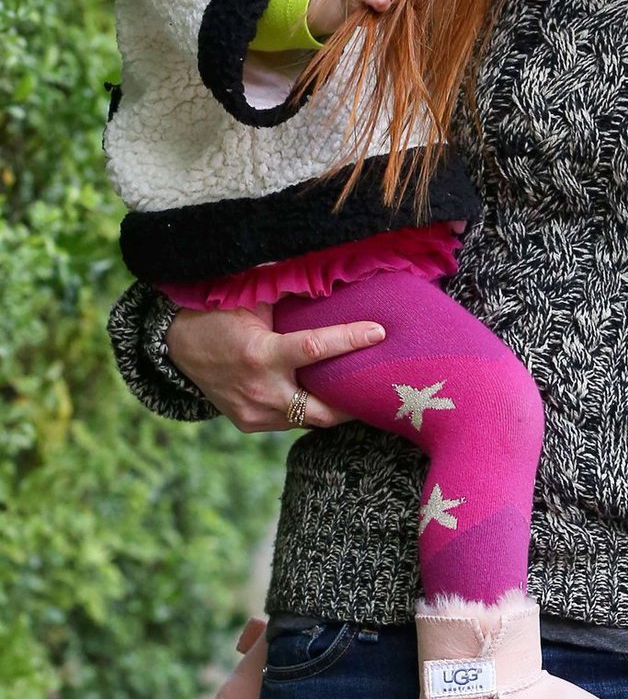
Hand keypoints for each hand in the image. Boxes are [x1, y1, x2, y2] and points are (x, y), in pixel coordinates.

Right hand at [165, 302, 384, 432]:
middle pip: (322, 411)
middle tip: (379, 387)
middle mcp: (260, 391)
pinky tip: (326, 396)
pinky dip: (308, 408)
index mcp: (261, 355)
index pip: (315, 348)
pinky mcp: (250, 423)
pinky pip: (290, 420)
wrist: (176, 347)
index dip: (349, 340)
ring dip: (332, 406)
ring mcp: (254, 413)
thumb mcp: (250, 297)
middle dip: (353, 403)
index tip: (378, 332)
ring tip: (359, 390)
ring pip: (308, 419)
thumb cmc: (218, 314)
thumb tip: (328, 275)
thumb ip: (288, 293)